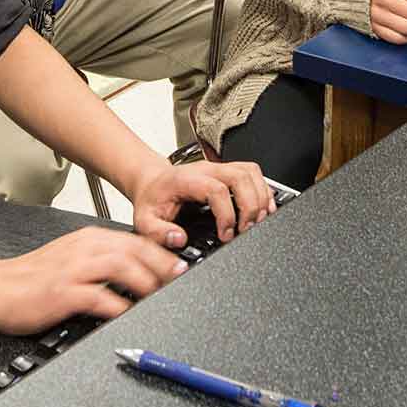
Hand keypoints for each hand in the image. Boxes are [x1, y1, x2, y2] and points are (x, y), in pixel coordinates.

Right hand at [0, 227, 188, 335]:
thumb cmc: (31, 278)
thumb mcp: (70, 257)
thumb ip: (99, 259)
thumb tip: (134, 269)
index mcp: (87, 239)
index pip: (133, 240)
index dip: (160, 251)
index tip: (179, 263)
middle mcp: (83, 249)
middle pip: (133, 249)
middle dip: (161, 263)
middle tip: (179, 278)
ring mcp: (73, 270)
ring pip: (121, 266)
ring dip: (146, 281)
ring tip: (159, 294)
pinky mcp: (63, 293)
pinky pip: (99, 297)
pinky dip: (119, 306)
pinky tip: (129, 314)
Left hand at [127, 159, 274, 246]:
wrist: (152, 182)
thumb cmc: (152, 199)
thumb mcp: (144, 220)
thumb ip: (158, 232)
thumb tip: (179, 239)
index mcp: (186, 179)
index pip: (217, 190)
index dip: (227, 214)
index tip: (226, 235)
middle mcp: (205, 169)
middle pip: (240, 177)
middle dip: (250, 206)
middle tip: (247, 229)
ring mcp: (218, 167)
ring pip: (250, 172)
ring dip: (260, 197)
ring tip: (256, 221)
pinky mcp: (227, 171)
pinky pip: (253, 173)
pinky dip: (262, 190)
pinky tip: (262, 207)